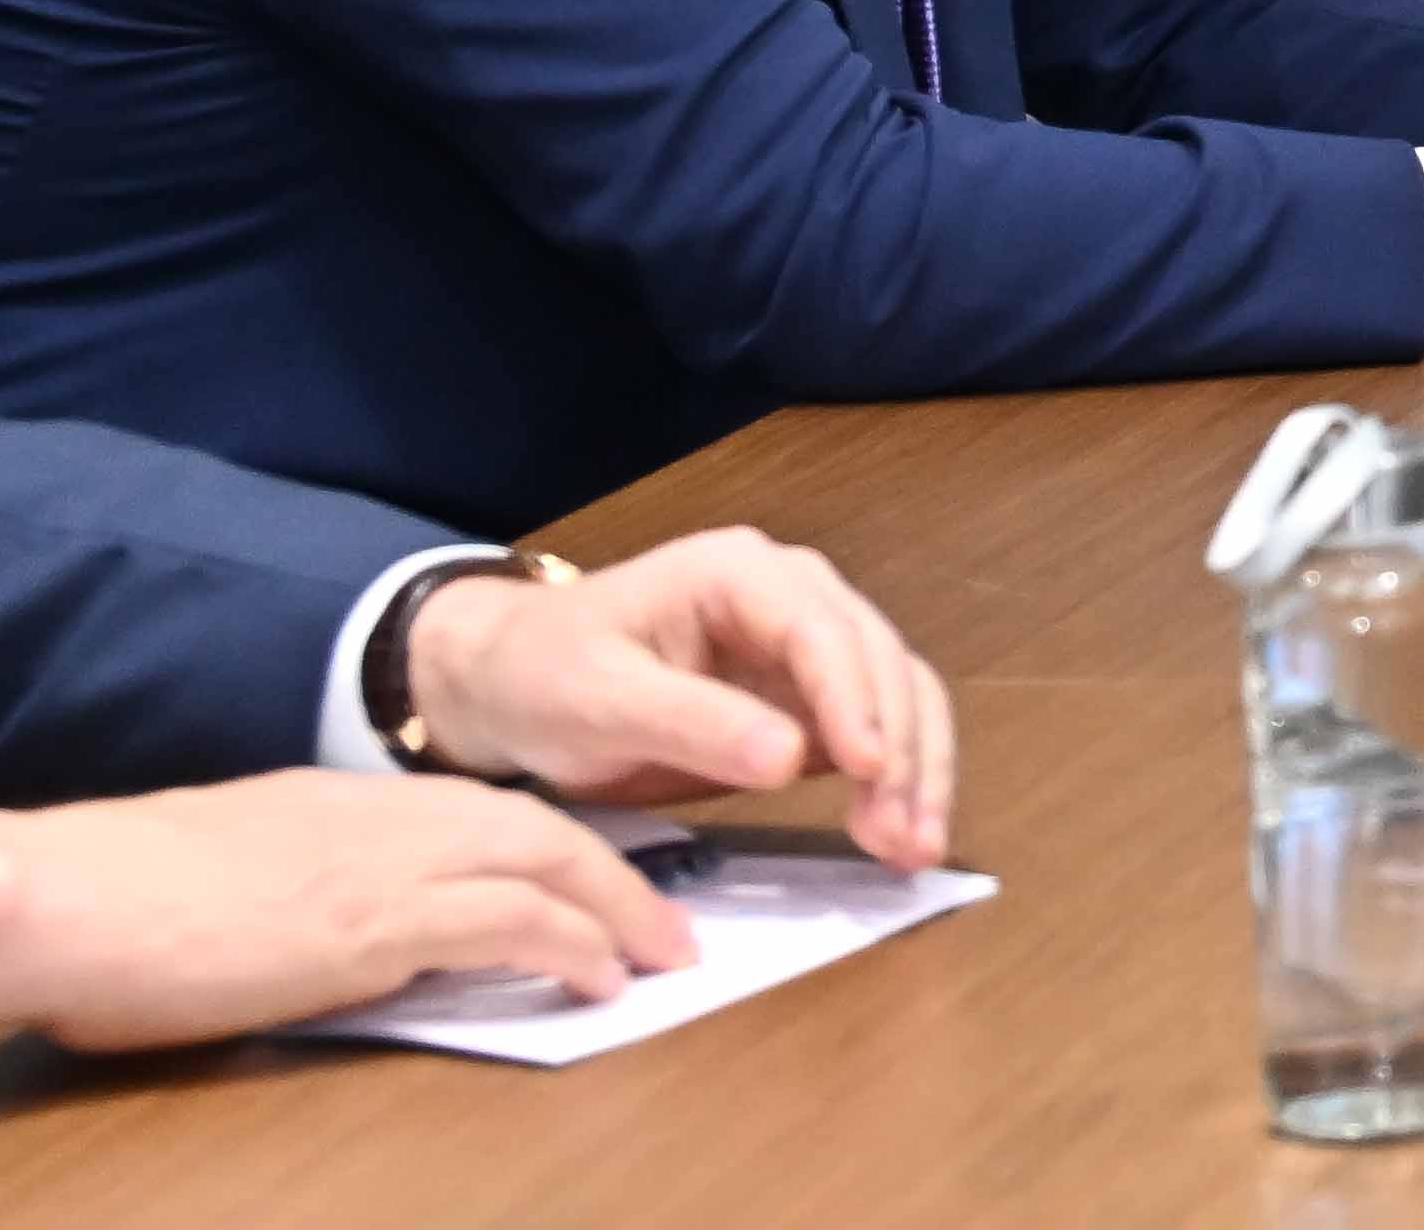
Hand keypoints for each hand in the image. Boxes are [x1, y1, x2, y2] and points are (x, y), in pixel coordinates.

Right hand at [0, 773, 693, 1047]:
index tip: (597, 879)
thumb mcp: (238, 871)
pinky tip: (604, 981)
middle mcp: (383, 818)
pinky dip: (573, 945)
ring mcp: (385, 865)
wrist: (66, 893)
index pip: (481, 813)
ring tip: (666, 956)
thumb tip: (336, 925)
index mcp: (346, 803)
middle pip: (538, 830)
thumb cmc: (122, 897)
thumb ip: (303, 881)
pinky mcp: (375, 924)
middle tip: (670, 923)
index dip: (551, 847)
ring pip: (547, 863)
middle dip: (617, 874)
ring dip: (620, 910)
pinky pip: (510, 921)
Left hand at [403, 529, 955, 867]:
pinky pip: (876, 732)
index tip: (870, 772)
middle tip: (903, 837)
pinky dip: (896, 783)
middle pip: (882, 664)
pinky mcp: (809, 699)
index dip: (857, 700)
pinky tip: (899, 835)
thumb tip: (792, 759)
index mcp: (740, 574)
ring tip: (914, 850)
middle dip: (902, 752)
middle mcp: (794, 597)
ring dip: (918, 772)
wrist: (505, 684)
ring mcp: (808, 647)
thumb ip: (691, 722)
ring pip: (899, 697)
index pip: (823, 633)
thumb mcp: (597, 698)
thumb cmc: (540, 676)